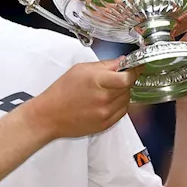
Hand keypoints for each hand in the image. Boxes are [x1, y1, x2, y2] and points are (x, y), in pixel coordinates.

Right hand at [23, 58, 138, 140]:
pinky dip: (118, 105)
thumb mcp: (80, 70)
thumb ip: (104, 65)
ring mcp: (106, 113)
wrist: (49, 116)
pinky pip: (122, 112)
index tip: (136, 67)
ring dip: (122, 93)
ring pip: (127, 100)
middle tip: (113, 79)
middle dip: (124, 81)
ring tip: (106, 91)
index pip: (127, 77)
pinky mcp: (106, 124)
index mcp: (97, 80)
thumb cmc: (61, 92)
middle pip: (128, 87)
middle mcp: (104, 98)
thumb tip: (121, 62)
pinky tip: (106, 101)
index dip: (133, 71)